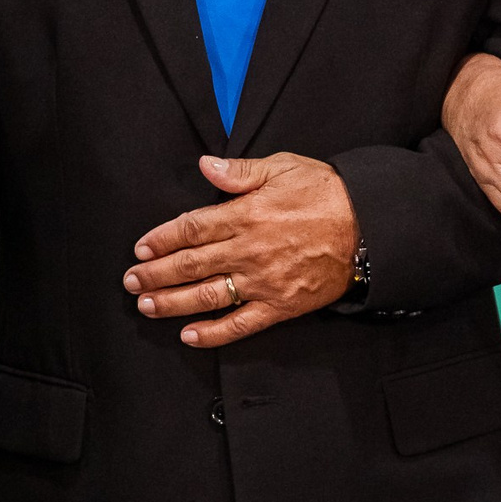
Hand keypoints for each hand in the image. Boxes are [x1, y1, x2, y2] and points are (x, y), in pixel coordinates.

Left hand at [123, 154, 358, 347]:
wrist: (369, 227)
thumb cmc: (326, 193)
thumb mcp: (283, 167)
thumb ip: (240, 171)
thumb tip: (204, 166)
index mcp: (246, 215)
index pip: (191, 229)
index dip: (162, 239)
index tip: (142, 248)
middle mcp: (249, 251)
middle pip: (191, 265)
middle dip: (156, 274)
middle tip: (131, 281)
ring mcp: (264, 282)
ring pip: (208, 296)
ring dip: (173, 303)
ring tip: (147, 305)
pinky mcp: (281, 305)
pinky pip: (241, 323)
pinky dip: (213, 333)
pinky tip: (189, 335)